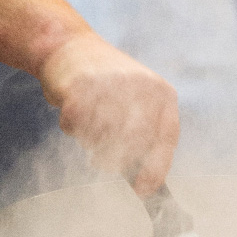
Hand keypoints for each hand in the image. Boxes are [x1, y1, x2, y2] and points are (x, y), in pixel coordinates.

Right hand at [37, 30, 178, 194]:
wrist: (69, 46)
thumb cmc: (106, 84)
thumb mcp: (138, 100)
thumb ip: (146, 134)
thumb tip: (146, 182)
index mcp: (162, 92)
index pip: (167, 137)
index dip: (156, 168)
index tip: (143, 189)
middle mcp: (141, 86)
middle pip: (135, 143)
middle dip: (116, 159)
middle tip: (100, 159)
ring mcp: (111, 85)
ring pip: (102, 138)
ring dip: (91, 141)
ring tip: (88, 124)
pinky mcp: (79, 86)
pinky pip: (75, 127)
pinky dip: (71, 126)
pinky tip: (73, 109)